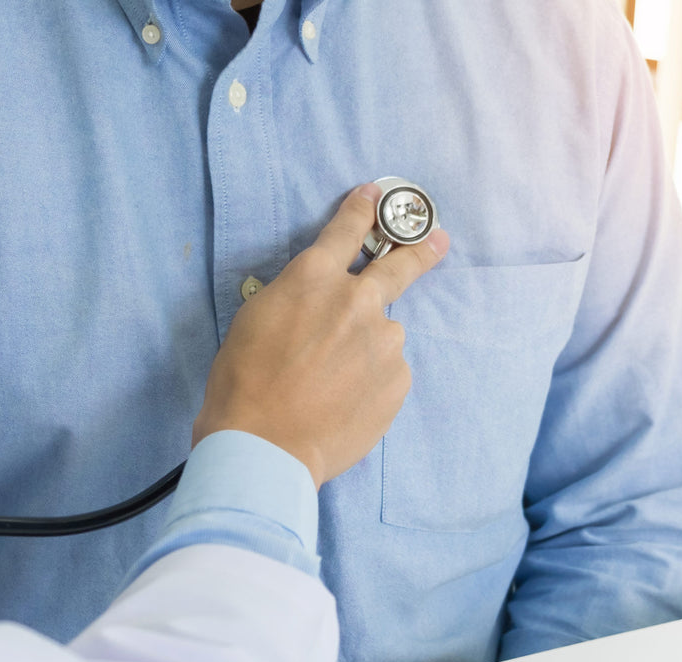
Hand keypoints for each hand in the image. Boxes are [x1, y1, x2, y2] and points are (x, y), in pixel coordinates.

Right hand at [192, 183, 449, 487]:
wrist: (266, 445)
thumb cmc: (244, 385)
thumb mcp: (255, 320)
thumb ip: (296, 299)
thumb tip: (316, 302)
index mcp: (314, 278)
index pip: (347, 230)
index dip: (363, 210)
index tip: (375, 196)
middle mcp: (356, 301)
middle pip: (400, 265)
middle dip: (421, 248)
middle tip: (438, 240)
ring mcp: (383, 341)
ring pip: (383, 336)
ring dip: (367, 350)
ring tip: (333, 384)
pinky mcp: (398, 380)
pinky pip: (388, 373)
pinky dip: (370, 384)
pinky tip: (342, 404)